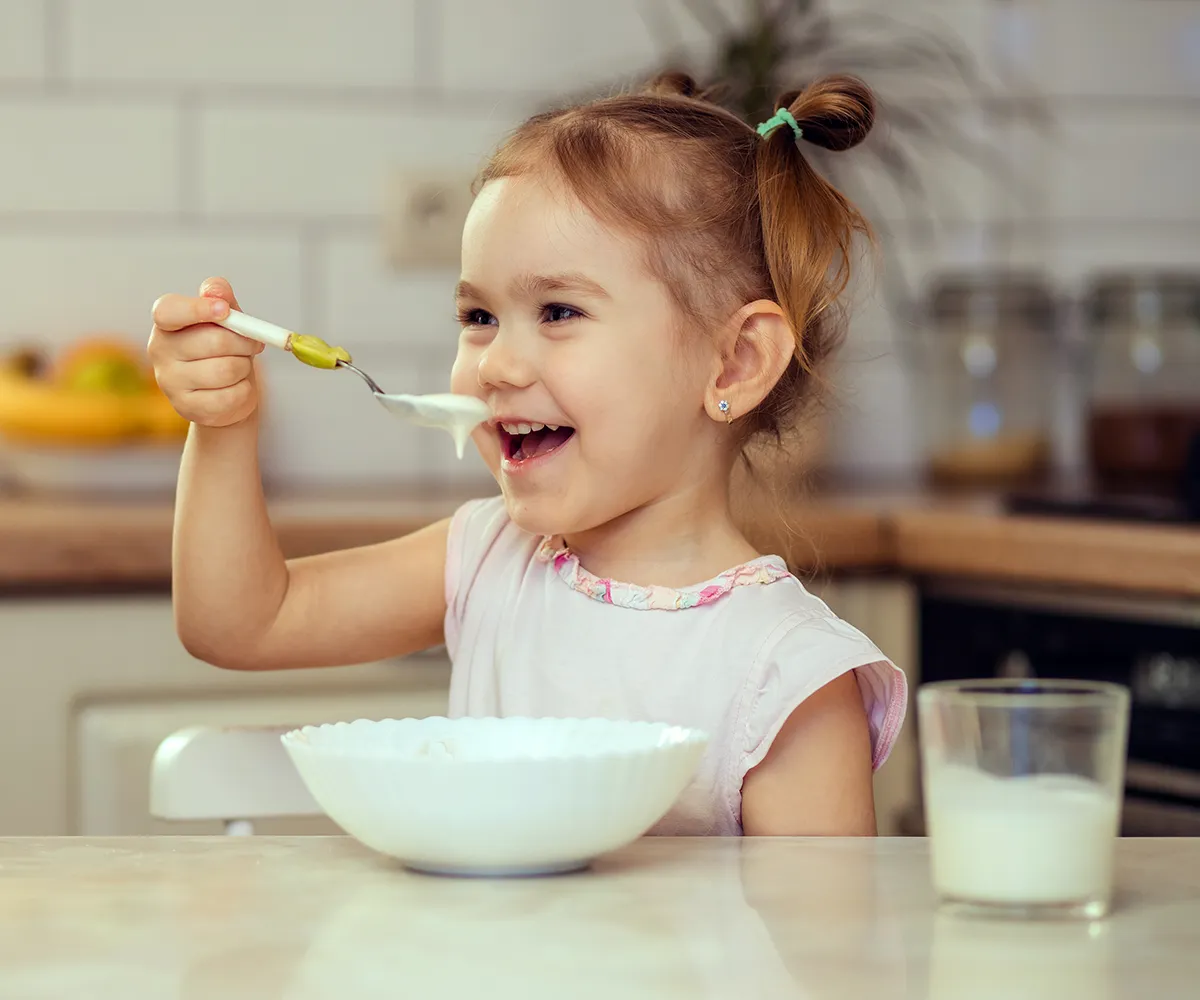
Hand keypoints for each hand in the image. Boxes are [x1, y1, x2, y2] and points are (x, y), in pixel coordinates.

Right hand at [148, 277, 262, 426]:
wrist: (227, 393)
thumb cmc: (225, 349)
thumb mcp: (226, 318)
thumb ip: (221, 297)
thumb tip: (216, 290)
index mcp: (165, 323)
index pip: (168, 311)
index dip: (197, 309)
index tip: (225, 310)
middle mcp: (159, 351)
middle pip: (212, 342)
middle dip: (243, 342)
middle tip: (253, 344)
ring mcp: (169, 382)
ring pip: (226, 370)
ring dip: (245, 367)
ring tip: (240, 367)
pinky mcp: (187, 407)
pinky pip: (231, 396)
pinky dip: (244, 391)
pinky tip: (236, 388)